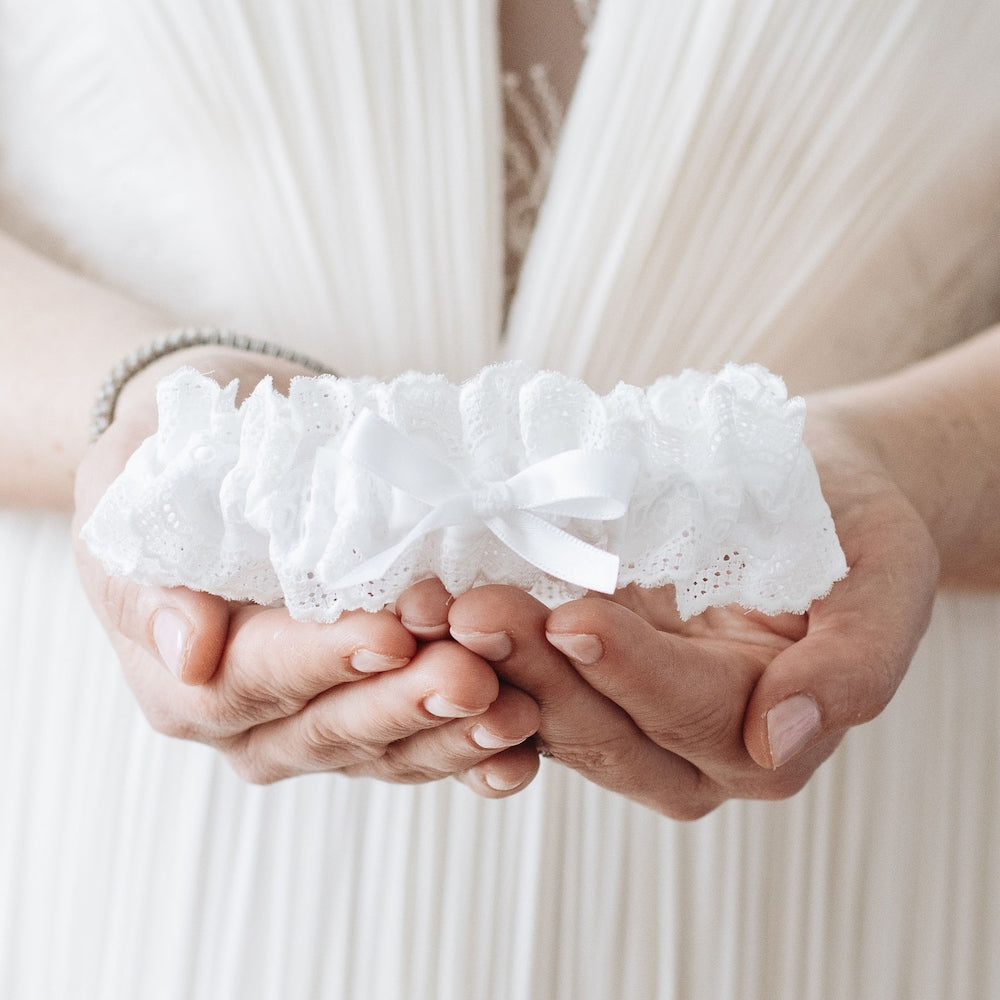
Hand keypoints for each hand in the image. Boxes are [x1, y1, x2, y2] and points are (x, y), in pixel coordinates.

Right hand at [72, 349, 539, 794]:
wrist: (227, 464)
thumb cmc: (173, 470)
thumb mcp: (133, 496)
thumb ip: (150, 581)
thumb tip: (187, 652)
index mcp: (187, 679)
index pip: (255, 680)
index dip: (322, 662)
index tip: (388, 635)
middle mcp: (254, 721)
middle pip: (332, 727)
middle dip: (405, 704)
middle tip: (470, 677)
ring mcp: (319, 726)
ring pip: (389, 749)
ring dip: (454, 733)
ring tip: (516, 711)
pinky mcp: (378, 715)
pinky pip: (426, 749)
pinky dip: (476, 754)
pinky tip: (523, 750)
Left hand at [441, 402, 938, 818]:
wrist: (805, 488)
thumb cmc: (852, 524)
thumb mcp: (889, 582)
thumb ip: (854, 671)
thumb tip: (781, 736)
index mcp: (769, 735)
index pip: (692, 714)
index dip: (633, 673)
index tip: (574, 618)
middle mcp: (692, 747)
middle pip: (606, 732)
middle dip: (536, 674)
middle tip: (472, 614)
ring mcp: (628, 718)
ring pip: (551, 716)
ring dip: (490, 666)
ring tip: (439, 610)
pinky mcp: (582, 682)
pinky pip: (525, 681)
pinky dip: (480, 652)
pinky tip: (435, 610)